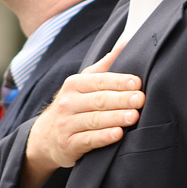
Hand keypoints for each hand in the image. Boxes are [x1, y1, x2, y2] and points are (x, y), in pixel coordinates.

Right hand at [20, 45, 144, 187]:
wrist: (45, 137)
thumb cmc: (73, 105)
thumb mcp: (84, 83)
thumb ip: (105, 66)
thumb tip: (127, 43)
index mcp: (74, 84)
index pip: (99, 81)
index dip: (119, 81)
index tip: (137, 83)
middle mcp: (68, 102)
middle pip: (99, 100)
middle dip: (121, 99)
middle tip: (140, 99)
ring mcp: (66, 124)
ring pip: (94, 119)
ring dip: (116, 117)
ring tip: (134, 116)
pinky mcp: (68, 145)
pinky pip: (88, 140)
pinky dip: (103, 137)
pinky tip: (118, 134)